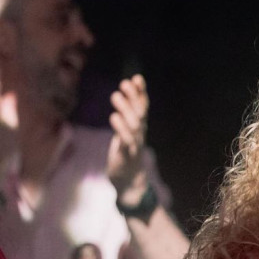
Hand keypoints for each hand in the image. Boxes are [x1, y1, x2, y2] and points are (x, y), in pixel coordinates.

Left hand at [107, 74, 149, 199]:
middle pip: (139, 112)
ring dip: (126, 109)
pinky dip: (121, 129)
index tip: (136, 78)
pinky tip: (114, 117)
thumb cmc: (127, 150)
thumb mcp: (128, 129)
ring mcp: (134, 144)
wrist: (129, 179)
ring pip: (133, 124)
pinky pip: (125, 140)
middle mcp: (140, 133)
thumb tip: (128, 86)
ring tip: (115, 95)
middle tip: (124, 83)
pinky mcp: (126, 155)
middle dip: (133, 97)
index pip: (143, 106)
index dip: (141, 92)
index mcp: (140, 125)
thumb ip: (129, 110)